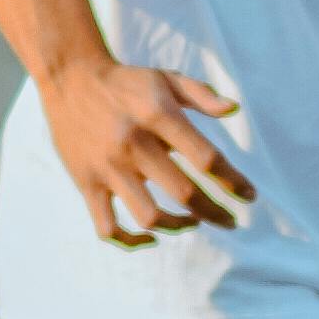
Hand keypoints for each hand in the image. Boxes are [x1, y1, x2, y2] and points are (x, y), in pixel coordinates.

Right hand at [37, 49, 250, 249]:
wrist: (70, 78)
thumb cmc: (126, 82)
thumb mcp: (165, 78)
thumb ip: (201, 95)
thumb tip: (234, 109)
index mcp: (158, 116)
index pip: (206, 158)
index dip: (233, 181)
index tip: (248, 196)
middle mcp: (134, 144)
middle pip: (185, 193)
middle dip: (215, 212)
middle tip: (229, 221)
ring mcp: (108, 167)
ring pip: (149, 216)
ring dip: (177, 226)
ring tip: (191, 222)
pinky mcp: (86, 183)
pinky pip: (108, 226)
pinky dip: (130, 241)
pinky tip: (149, 237)